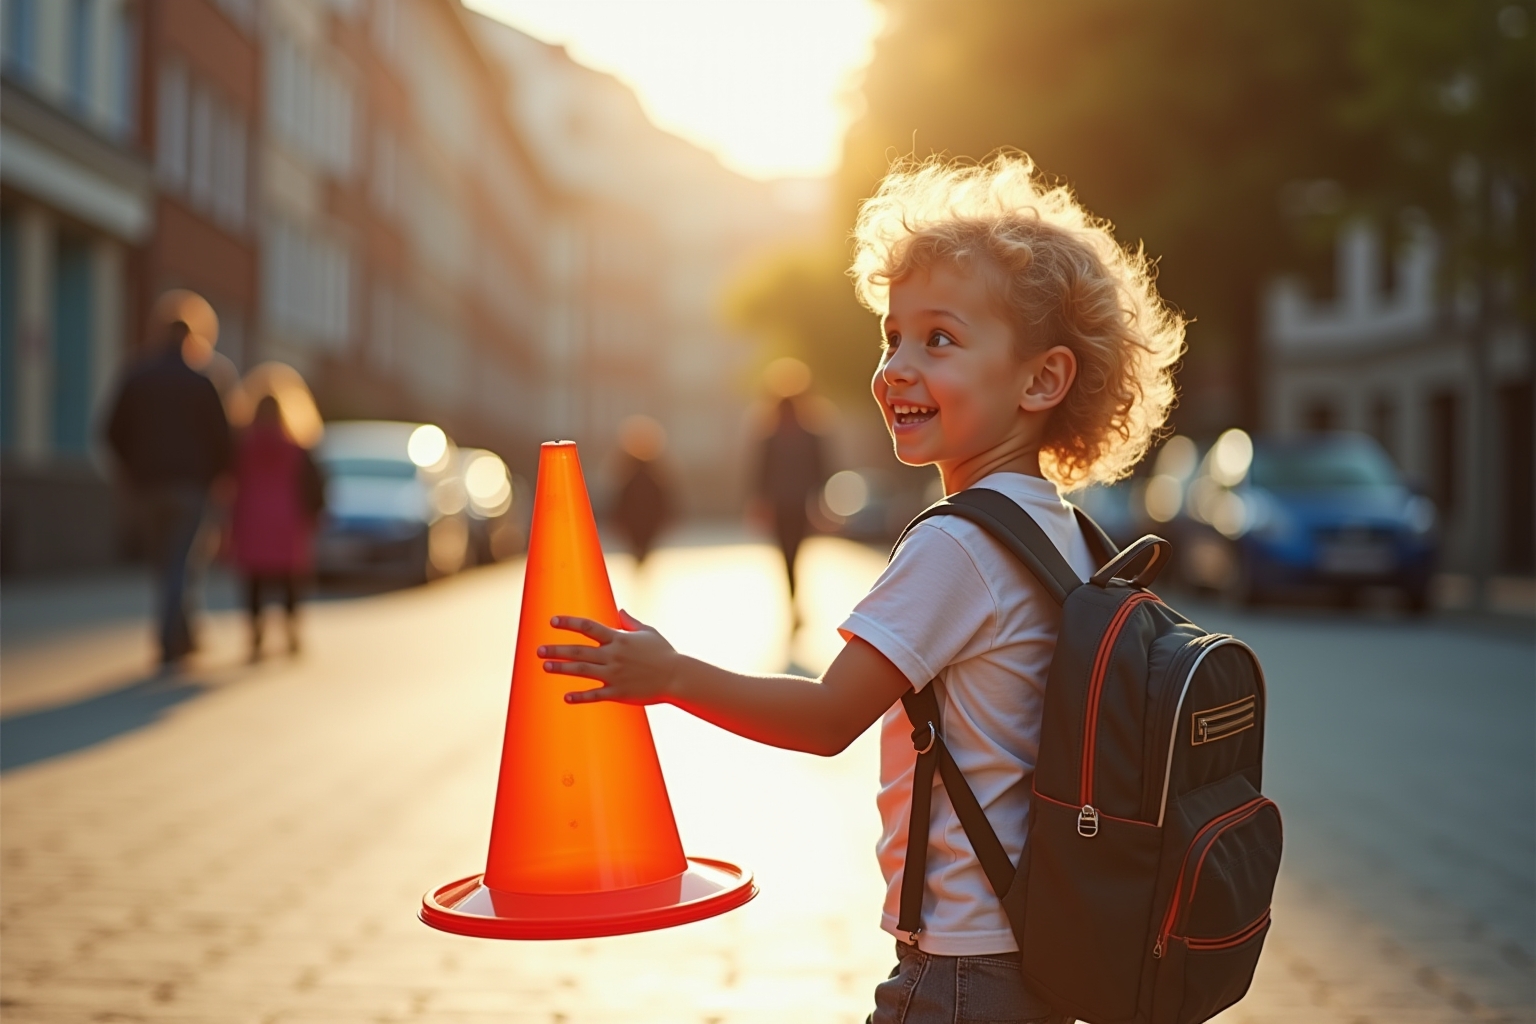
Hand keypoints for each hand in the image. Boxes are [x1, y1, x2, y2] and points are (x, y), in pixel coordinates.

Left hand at [540, 610, 679, 705]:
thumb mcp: (648, 632)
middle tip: (539, 650)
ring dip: (561, 668)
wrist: (677, 677)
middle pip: (579, 650)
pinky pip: (595, 695)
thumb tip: (619, 610)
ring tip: (545, 666)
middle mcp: (613, 655)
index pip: (588, 627)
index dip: (569, 623)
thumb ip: (631, 622)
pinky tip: (566, 697)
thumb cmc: (663, 653)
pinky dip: (579, 696)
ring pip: (582, 671)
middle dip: (556, 649)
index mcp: (619, 638)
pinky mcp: (618, 692)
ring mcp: (614, 675)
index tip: (552, 621)